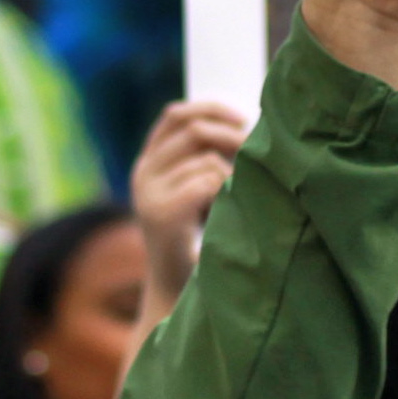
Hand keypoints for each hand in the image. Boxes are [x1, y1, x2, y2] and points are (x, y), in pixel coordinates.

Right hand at [131, 100, 247, 306]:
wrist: (176, 290)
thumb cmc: (198, 237)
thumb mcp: (196, 190)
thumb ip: (205, 158)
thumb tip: (243, 123)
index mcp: (148, 162)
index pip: (175, 115)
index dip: (210, 108)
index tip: (243, 119)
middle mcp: (142, 173)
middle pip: (194, 131)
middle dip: (232, 138)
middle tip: (255, 158)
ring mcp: (148, 193)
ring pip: (206, 159)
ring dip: (233, 173)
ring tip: (237, 197)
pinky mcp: (162, 214)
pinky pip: (207, 182)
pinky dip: (228, 190)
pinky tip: (230, 209)